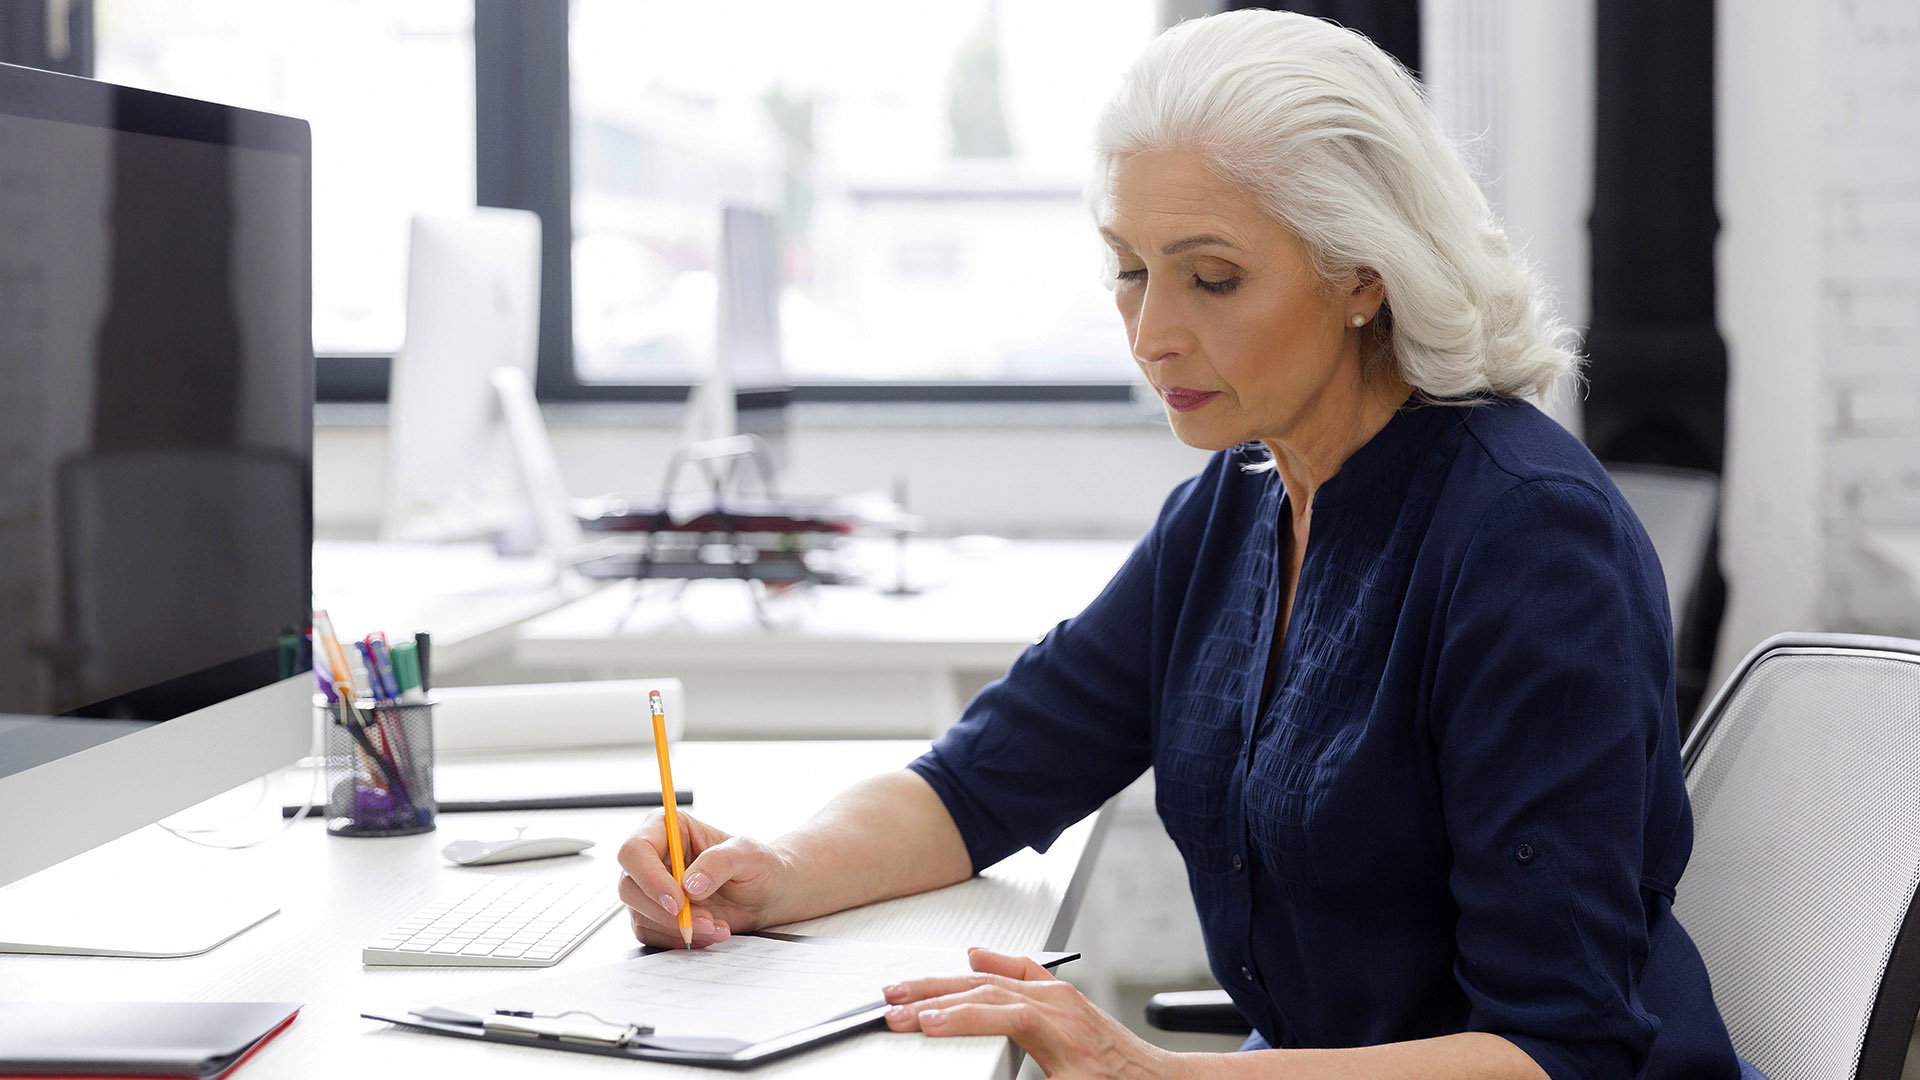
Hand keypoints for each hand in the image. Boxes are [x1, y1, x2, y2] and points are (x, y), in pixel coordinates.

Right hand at [615, 810, 791, 948]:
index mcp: (668, 828)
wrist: (766, 895)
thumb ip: (719, 862)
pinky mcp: (655, 915)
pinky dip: (680, 939)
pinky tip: (709, 932)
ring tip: (717, 926)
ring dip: (679, 928)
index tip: (678, 901)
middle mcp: (653, 857)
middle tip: (703, 920)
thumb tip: (689, 884)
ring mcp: (650, 888)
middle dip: (665, 912)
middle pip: (629, 886)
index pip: (635, 849)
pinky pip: (652, 933)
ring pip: (639, 914)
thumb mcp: (748, 855)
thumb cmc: (757, 866)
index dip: (649, 877)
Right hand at [883, 947, 1176, 1078]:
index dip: (959, 1018)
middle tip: (891, 1005)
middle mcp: (1060, 1006)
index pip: (1000, 1015)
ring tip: (908, 987)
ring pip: (995, 979)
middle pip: (986, 990)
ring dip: (947, 983)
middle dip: (934, 997)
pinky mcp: (1063, 996)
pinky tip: (971, 959)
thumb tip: (985, 1073)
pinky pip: (1023, 971)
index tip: (922, 1024)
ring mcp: (1061, 997)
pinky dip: (993, 963)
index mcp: (1062, 1033)